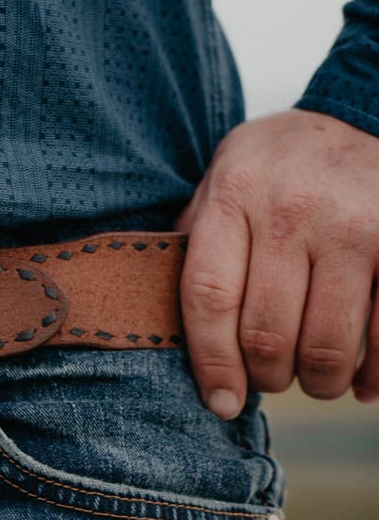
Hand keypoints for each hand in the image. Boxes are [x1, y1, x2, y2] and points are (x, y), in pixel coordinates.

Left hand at [175, 109, 378, 415]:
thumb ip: (197, 237)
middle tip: (270, 380)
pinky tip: (363, 383)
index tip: (220, 402)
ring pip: (327, 344)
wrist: (367, 117)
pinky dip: (375, 375)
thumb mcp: (226, 176)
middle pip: (266, 332)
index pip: (210, 296)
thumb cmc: (284, 162)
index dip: (212, 362)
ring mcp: (354, 228)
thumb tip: (161, 314)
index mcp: (236, 193)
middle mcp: (292, 210)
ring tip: (315, 380)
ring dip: (319, 382)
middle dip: (267, 376)